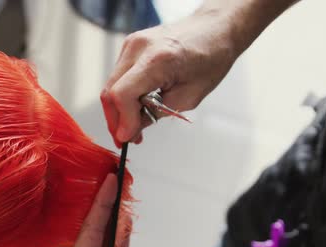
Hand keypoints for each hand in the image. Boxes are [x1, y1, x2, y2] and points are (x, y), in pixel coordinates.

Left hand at [60, 174, 163, 246]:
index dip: (101, 204)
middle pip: (96, 229)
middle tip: (115, 177)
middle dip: (106, 203)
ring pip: (106, 237)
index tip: (109, 180)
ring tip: (122, 191)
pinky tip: (126, 219)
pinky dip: (122, 234)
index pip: (90, 231)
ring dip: (115, 216)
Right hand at [101, 10, 237, 146]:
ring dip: (118, 110)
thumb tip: (131, 129)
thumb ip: (156, 113)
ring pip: (111, 86)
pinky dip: (124, 96)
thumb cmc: (211, 57)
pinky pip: (118, 77)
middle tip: (126, 139)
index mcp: (158, 59)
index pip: (123, 95)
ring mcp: (131, 44)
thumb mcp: (189, 96)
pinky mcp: (130, 46)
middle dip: (115, 120)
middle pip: (110, 92)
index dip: (122, 120)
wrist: (215, 28)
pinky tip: (136, 107)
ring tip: (133, 126)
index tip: (127, 138)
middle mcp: (139, 48)